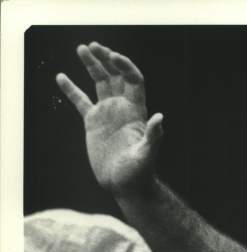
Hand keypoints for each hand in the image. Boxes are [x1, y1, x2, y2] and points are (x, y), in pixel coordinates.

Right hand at [56, 42, 161, 194]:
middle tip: (93, 46)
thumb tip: (160, 118)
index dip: (124, 66)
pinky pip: (81, 101)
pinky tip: (61, 77)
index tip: (111, 55)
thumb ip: (153, 136)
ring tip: (82, 48)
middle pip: (116, 76)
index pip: (133, 80)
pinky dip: (71, 89)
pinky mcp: (93, 123)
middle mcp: (122, 109)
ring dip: (93, 65)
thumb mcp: (147, 154)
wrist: (126, 186)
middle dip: (106, 59)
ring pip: (100, 83)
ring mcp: (108, 114)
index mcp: (136, 112)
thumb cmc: (140, 173)